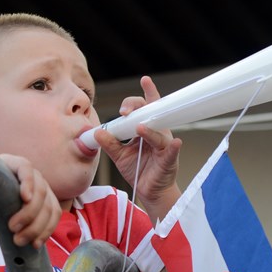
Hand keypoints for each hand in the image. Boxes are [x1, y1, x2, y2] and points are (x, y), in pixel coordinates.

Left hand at [0, 154, 60, 247]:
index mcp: (11, 164)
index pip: (25, 167)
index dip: (28, 182)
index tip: (24, 198)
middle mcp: (32, 175)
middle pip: (41, 191)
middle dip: (29, 213)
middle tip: (13, 229)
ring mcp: (42, 190)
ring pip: (50, 207)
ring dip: (37, 227)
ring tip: (19, 241)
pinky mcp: (47, 206)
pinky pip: (54, 218)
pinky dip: (46, 232)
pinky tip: (35, 244)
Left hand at [95, 76, 181, 219]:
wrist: (149, 192)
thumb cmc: (138, 171)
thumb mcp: (119, 156)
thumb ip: (109, 143)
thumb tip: (96, 132)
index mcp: (145, 129)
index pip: (144, 108)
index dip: (143, 95)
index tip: (145, 80)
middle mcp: (156, 133)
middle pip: (152, 112)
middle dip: (139, 107)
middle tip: (125, 111)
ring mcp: (164, 145)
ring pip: (159, 132)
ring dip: (149, 129)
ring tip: (139, 128)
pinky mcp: (169, 159)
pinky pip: (171, 151)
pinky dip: (173, 147)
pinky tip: (175, 143)